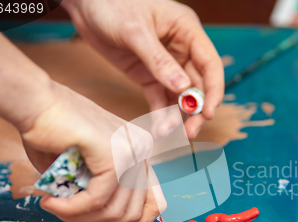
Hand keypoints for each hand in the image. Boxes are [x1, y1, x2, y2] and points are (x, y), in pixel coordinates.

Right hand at [21, 82, 165, 221]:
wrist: (36, 103)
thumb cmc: (55, 135)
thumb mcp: (87, 173)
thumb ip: (104, 195)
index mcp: (141, 154)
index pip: (154, 203)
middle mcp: (142, 151)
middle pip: (136, 211)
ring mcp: (131, 150)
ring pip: (116, 210)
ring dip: (82, 220)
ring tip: (57, 210)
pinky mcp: (113, 152)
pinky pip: (97, 199)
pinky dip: (72, 209)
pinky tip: (52, 204)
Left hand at [62, 0, 224, 138]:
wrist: (83, 3)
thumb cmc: (112, 3)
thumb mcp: (135, 30)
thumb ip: (158, 60)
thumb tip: (182, 87)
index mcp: (187, 31)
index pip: (209, 65)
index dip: (213, 91)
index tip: (208, 113)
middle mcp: (181, 50)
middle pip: (198, 85)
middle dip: (195, 111)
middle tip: (190, 133)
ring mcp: (165, 65)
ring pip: (179, 96)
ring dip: (177, 116)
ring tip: (167, 132)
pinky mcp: (148, 75)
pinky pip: (159, 98)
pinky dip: (160, 114)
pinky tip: (158, 128)